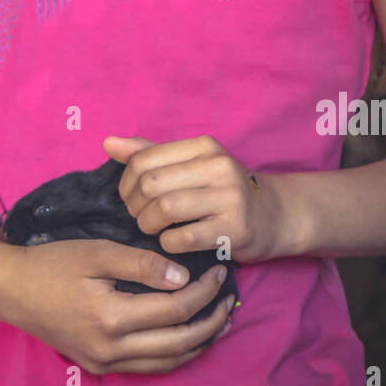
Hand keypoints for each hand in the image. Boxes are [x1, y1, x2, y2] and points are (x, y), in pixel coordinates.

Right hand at [0, 238, 235, 375]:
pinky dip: (173, 354)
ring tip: (218, 322)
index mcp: (111, 318)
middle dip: (210, 321)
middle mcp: (110, 349)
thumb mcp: (96, 253)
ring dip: (197, 343)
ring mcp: (104, 362)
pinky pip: (147, 367)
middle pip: (178, 343)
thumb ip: (141, 264)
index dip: (203, 291)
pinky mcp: (98, 365)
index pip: (175, 309)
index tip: (219, 272)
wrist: (10, 289)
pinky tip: (186, 337)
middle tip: (229, 299)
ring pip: (166, 362)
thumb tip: (182, 278)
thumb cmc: (51, 263)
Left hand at [103, 133, 285, 263]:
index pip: (143, 159)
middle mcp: (218, 166)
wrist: (277, 215)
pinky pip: (183, 238)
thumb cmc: (224, 190)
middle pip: (151, 184)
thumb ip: (149, 153)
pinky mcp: (235, 229)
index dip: (126, 183)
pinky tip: (171, 242)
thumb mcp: (191, 164)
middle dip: (134, 206)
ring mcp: (229, 197)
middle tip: (139, 216)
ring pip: (165, 209)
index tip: (130, 197)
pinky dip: (167, 243)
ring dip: (148, 225)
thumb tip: (108, 143)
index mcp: (203, 146)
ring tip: (152, 229)